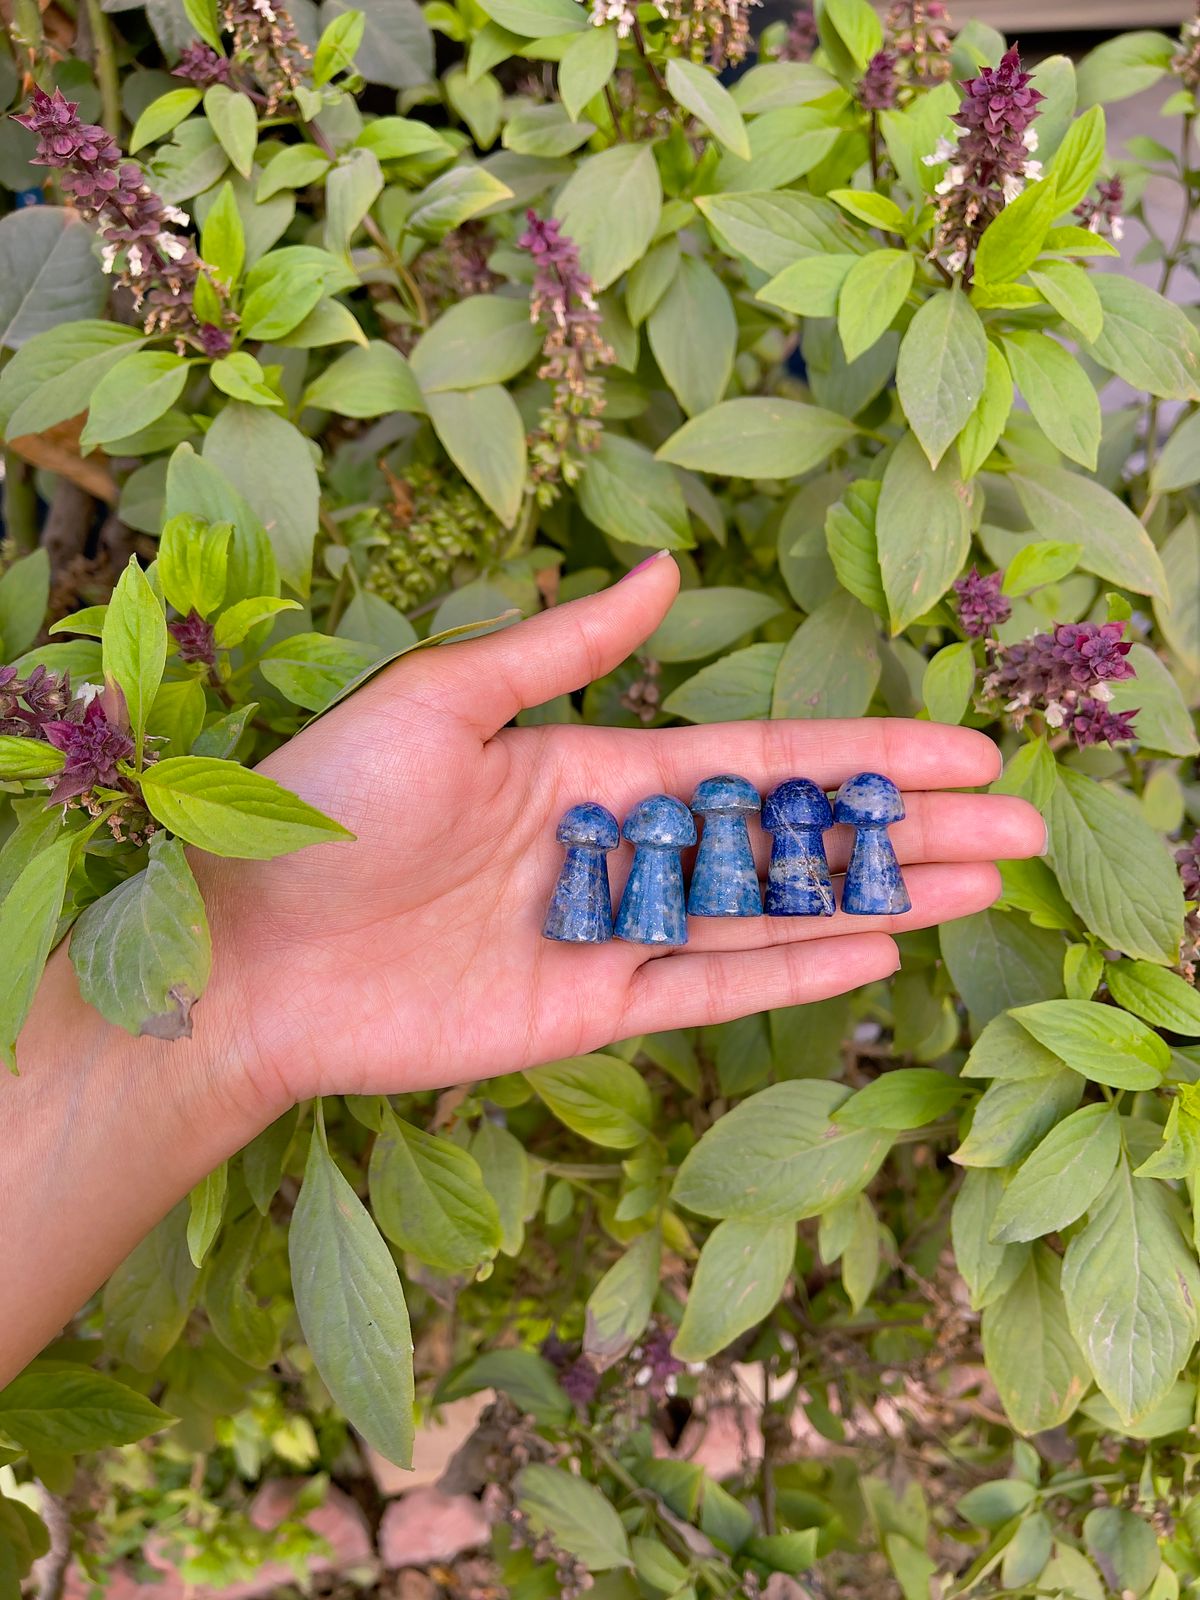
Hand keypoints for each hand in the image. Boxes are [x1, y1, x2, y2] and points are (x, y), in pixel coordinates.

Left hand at [195, 552, 1044, 1115]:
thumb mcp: (445, 697)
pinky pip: (708, 986)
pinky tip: (877, 948)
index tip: (960, 753)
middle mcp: (617, 847)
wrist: (242, 951)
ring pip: (770, 911)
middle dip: (904, 830)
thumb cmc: (328, 807)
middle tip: (1020, 828)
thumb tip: (672, 569)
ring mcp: (610, 932)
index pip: (759, 760)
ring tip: (984, 884)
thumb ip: (566, 645)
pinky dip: (792, 971)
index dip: (863, 756)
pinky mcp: (587, 1009)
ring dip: (878, 896)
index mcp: (590, 764)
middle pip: (790, 838)